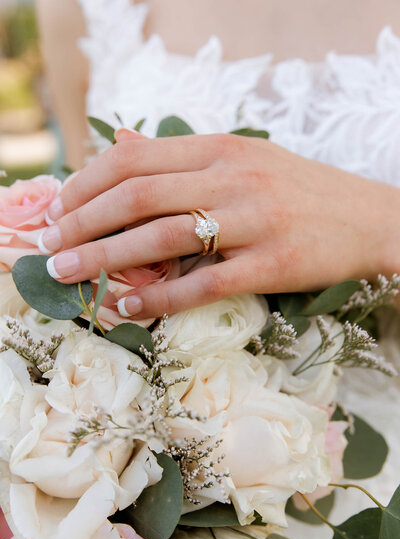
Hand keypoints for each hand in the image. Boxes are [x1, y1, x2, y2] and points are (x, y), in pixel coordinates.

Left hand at [39, 129, 399, 318]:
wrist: (371, 219)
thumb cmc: (302, 190)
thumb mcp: (244, 157)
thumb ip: (182, 154)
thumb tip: (120, 142)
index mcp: (223, 148)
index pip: (136, 157)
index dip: (87, 183)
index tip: (59, 209)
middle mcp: (234, 177)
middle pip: (139, 195)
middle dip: (83, 223)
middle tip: (50, 248)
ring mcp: (255, 220)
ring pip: (164, 238)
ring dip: (108, 258)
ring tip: (71, 275)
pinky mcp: (273, 264)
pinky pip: (205, 283)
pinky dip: (161, 297)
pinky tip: (131, 306)